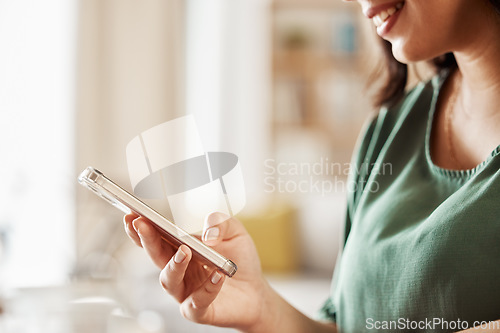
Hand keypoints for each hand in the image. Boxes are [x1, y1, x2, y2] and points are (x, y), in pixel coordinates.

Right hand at [123, 211, 267, 330]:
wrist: (255, 291)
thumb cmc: (239, 260)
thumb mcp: (235, 232)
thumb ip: (222, 222)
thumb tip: (208, 232)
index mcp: (180, 249)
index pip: (156, 238)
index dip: (141, 228)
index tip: (132, 214)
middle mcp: (178, 271)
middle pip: (156, 256)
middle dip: (147, 240)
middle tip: (142, 224)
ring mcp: (185, 291)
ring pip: (169, 280)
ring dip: (174, 265)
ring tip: (185, 251)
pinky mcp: (199, 310)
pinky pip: (197, 301)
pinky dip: (207, 288)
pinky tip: (217, 275)